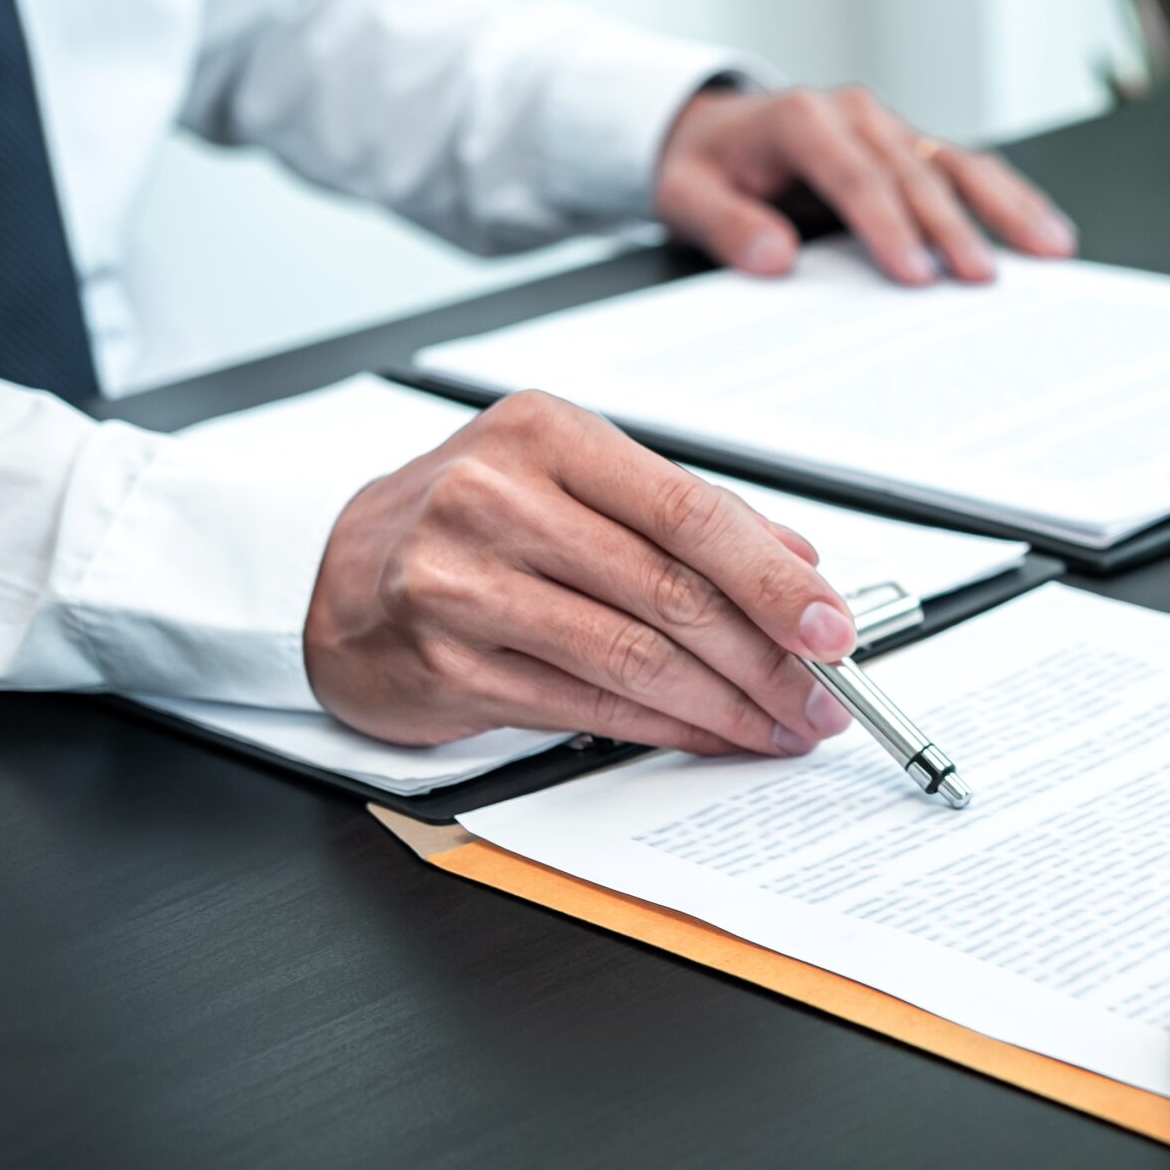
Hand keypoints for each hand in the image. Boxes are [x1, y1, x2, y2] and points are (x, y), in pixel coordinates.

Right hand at [305, 391, 858, 754]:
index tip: (832, 627)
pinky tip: (712, 734)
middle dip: (767, 657)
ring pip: (634, 657)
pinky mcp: (446, 664)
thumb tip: (799, 564)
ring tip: (781, 723)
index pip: (689, 511)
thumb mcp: (575, 482)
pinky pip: (586, 704)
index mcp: (546, 435)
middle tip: (824, 693)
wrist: (337, 575)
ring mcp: (461, 583)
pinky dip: (666, 727)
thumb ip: (684, 515)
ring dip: (727, 704)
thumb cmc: (471, 523)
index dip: (774, 579)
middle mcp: (496, 498)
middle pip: (670, 591)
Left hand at [653, 84, 1075, 284]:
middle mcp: (854, 114)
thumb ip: (727, 225)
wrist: (712, 135)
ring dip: (1006, 208)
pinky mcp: (912, 148)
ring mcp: (890, 128)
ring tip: (1049, 248)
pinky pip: (968, 170)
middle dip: (952, 228)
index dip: (887, 226)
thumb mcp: (686, 196)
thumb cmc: (705, 167)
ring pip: (957, 164)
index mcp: (800, 118)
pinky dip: (1010, 200)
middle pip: (915, 174)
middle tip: (981, 278)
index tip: (915, 274)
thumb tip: (773, 257)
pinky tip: (1046, 231)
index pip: (854, 176)